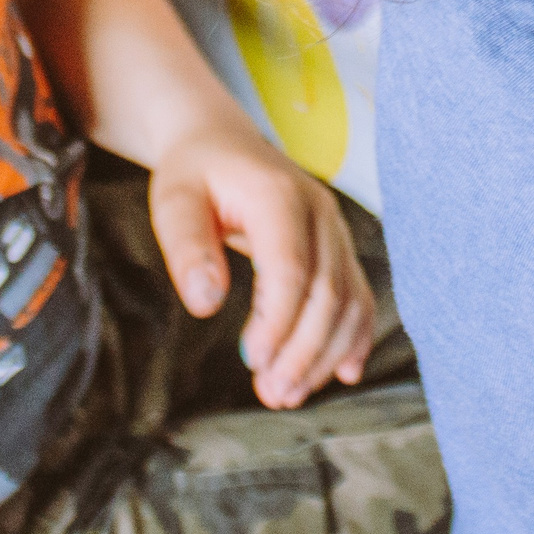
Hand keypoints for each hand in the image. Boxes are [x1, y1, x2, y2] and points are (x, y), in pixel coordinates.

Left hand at [149, 124, 373, 408]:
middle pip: (327, 291)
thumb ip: (188, 248)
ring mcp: (335, 230)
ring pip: (349, 300)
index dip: (278, 320)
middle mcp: (319, 211)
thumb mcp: (174, 202)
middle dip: (303, 350)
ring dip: (326, 353)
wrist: (221, 139)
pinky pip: (358, 295)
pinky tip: (343, 373)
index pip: (291, 267)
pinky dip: (354, 336)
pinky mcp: (339, 247)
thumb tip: (206, 302)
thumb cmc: (194, 172)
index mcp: (278, 196)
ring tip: (289, 394)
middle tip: (272, 394)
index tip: (252, 361)